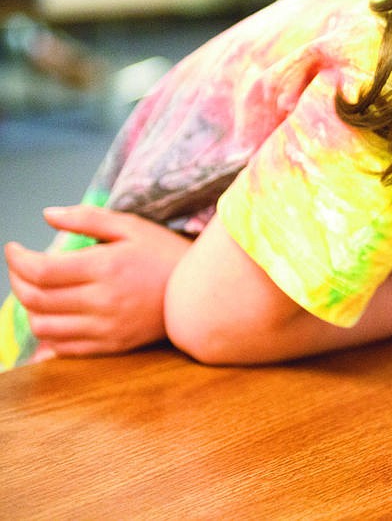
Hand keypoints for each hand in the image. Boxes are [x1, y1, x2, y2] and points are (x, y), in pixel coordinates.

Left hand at [5, 205, 191, 359]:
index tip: (14, 248)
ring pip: (44, 326)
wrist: (202, 292)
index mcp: (107, 267)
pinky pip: (64, 347)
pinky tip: (53, 313)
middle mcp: (104, 301)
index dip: (17, 260)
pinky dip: (48, 332)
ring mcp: (107, 327)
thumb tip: (47, 215)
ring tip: (36, 289)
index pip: (42, 270)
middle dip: (17, 280)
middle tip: (20, 266)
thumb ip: (87, 218)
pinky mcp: (112, 345)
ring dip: (29, 308)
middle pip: (36, 299)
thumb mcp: (131, 226)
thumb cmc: (165, 253)